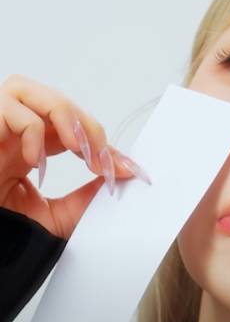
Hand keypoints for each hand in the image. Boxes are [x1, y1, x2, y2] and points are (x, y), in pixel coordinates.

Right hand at [0, 74, 150, 238]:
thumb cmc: (6, 232)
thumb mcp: (57, 216)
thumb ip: (85, 197)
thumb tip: (117, 177)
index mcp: (27, 147)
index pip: (69, 126)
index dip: (99, 142)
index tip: (125, 169)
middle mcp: (9, 133)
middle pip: (53, 101)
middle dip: (87, 127)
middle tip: (100, 161)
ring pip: (27, 89)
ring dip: (62, 115)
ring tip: (76, 149)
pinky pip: (7, 109)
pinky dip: (30, 130)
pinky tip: (34, 161)